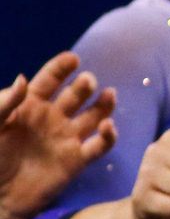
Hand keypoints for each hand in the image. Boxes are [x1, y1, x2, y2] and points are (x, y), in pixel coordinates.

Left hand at [0, 52, 117, 218]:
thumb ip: (4, 103)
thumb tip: (24, 79)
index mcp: (30, 106)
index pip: (49, 81)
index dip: (61, 68)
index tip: (73, 59)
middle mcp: (53, 118)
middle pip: (75, 95)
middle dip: (84, 85)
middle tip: (88, 81)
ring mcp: (67, 138)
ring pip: (94, 115)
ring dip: (104, 105)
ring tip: (109, 95)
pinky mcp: (78, 160)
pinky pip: (100, 145)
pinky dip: (109, 135)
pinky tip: (107, 127)